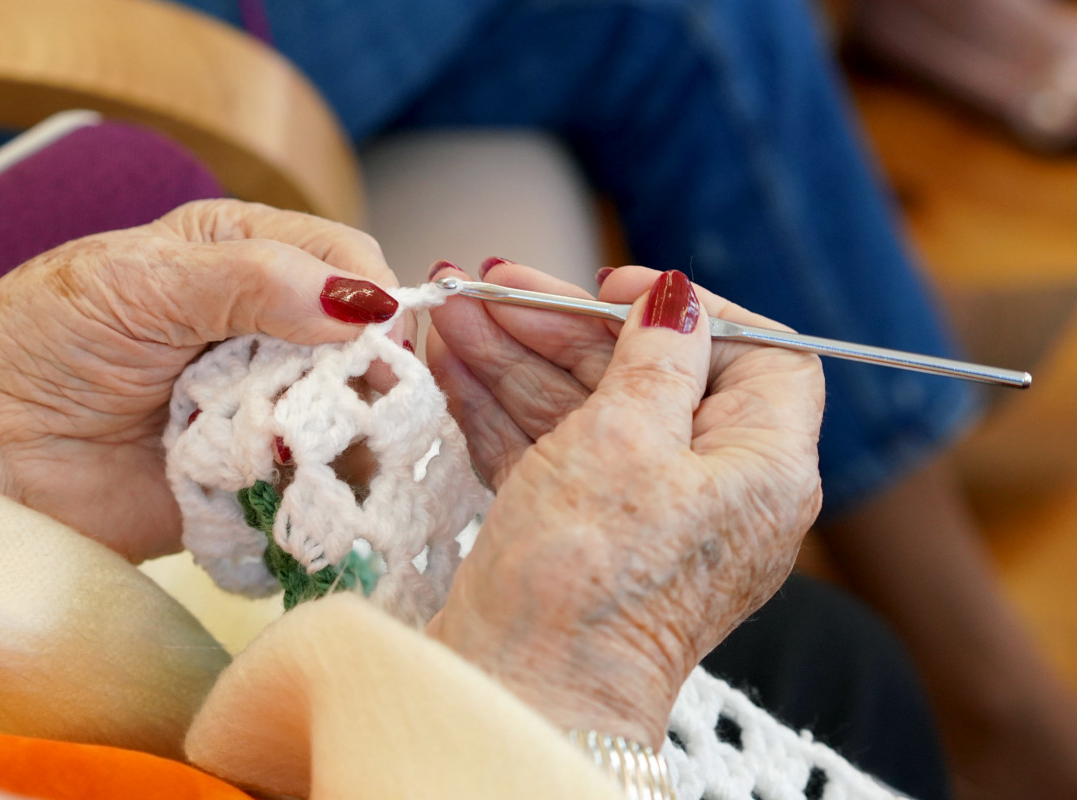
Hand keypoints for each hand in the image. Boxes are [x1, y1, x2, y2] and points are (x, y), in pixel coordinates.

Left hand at [0, 200, 406, 561]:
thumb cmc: (43, 345)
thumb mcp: (142, 284)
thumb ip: (253, 280)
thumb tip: (363, 302)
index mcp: (248, 254)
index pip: (348, 259)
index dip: (374, 294)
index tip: (376, 338)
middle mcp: (272, 328)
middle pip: (368, 342)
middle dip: (370, 372)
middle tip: (344, 403)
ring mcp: (272, 405)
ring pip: (358, 413)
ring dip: (348, 432)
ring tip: (315, 450)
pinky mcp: (262, 474)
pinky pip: (323, 480)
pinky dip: (326, 486)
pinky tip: (308, 487)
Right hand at [426, 263, 823, 746]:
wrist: (522, 696)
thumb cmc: (590, 580)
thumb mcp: (628, 441)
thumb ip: (656, 358)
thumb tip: (676, 299)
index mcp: (762, 467)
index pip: (761, 357)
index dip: (695, 311)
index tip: (616, 288)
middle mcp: (713, 491)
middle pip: (649, 375)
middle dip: (561, 328)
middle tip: (491, 287)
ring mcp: (642, 515)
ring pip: (586, 410)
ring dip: (515, 358)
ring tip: (449, 313)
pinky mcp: (581, 535)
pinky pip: (551, 452)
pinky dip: (502, 410)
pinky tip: (451, 366)